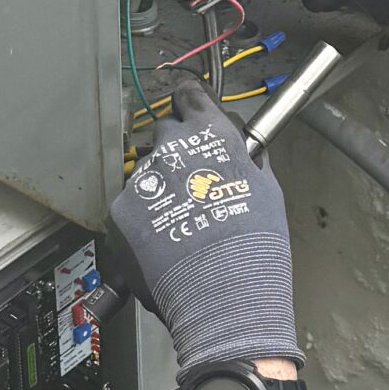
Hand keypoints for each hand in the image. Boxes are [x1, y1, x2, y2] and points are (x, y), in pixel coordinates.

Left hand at [105, 81, 301, 376]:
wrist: (223, 294)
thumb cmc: (254, 245)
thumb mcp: (267, 191)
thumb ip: (247, 162)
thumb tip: (242, 152)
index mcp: (211, 135)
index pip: (190, 96)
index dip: (190, 102)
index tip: (188, 107)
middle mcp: (172, 148)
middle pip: (164, 135)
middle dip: (174, 153)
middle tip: (190, 184)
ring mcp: (143, 178)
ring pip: (146, 174)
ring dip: (158, 189)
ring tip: (178, 226)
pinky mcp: (122, 210)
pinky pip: (130, 206)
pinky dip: (141, 220)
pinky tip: (161, 244)